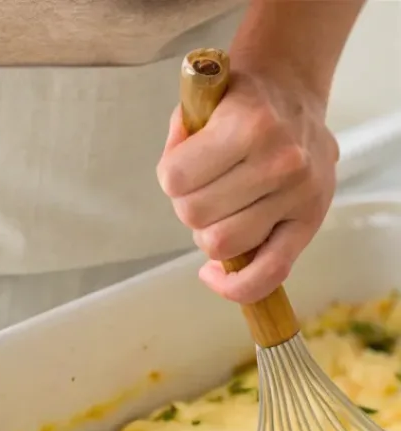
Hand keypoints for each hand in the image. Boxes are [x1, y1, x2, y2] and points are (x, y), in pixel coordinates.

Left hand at [157, 67, 337, 303]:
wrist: (291, 94)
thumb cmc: (237, 106)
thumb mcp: (200, 106)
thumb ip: (178, 142)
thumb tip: (175, 178)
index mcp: (250, 124)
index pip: (175, 179)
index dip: (171, 176)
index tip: (185, 165)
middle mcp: (281, 159)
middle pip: (195, 216)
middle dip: (190, 205)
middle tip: (208, 186)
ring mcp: (299, 194)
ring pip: (222, 245)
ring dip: (211, 233)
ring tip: (226, 207)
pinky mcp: (310, 223)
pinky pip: (268, 275)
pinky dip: (235, 285)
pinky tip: (216, 273)